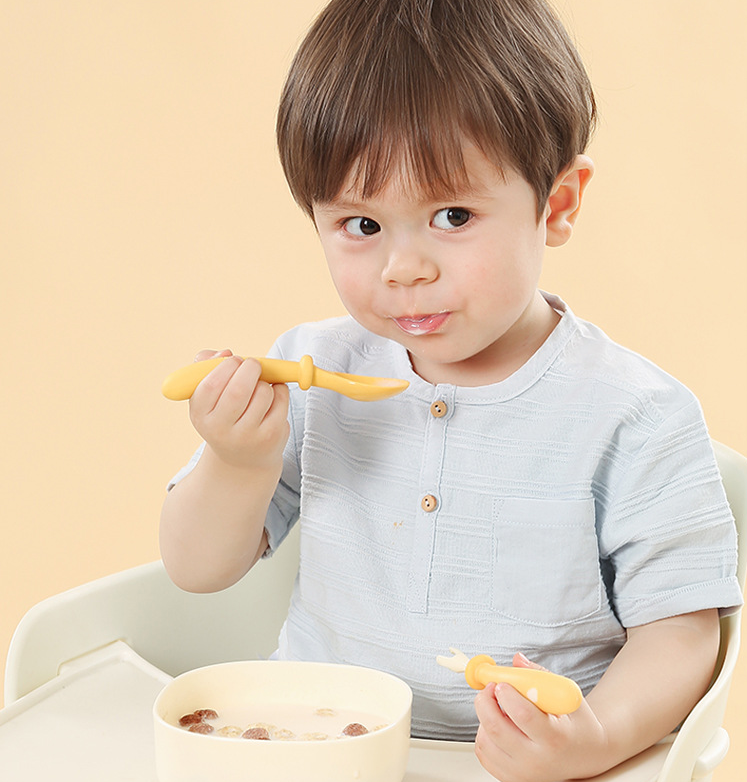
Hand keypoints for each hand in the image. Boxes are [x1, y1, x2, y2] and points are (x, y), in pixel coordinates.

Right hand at [188, 349, 289, 473]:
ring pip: (263, 392)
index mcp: (200, 415)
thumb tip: (224, 354)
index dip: (225, 366)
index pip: (210, 385)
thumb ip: (208, 368)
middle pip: (239, 389)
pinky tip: (272, 399)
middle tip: (253, 365)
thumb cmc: (224, 416)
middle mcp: (220, 430)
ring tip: (259, 389)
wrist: (243, 459)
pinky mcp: (271, 436)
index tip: (234, 360)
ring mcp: (247, 436)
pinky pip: (281, 399)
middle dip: (250, 368)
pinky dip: (280, 390)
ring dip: (265, 382)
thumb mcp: (208, 397)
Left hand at [473, 654, 608, 781]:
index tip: (503, 682)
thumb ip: (540, 675)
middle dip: (485, 700)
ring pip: (485, 741)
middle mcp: (538, 761)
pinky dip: (483, 734)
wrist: (587, 755)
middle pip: (496, 729)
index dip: (506, 694)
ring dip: (483, 717)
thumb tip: (517, 660)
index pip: (523, 715)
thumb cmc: (577, 723)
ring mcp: (524, 774)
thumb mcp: (567, 695)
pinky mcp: (512, 779)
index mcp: (556, 738)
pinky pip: (484, 754)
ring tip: (497, 706)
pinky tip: (496, 723)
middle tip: (490, 687)